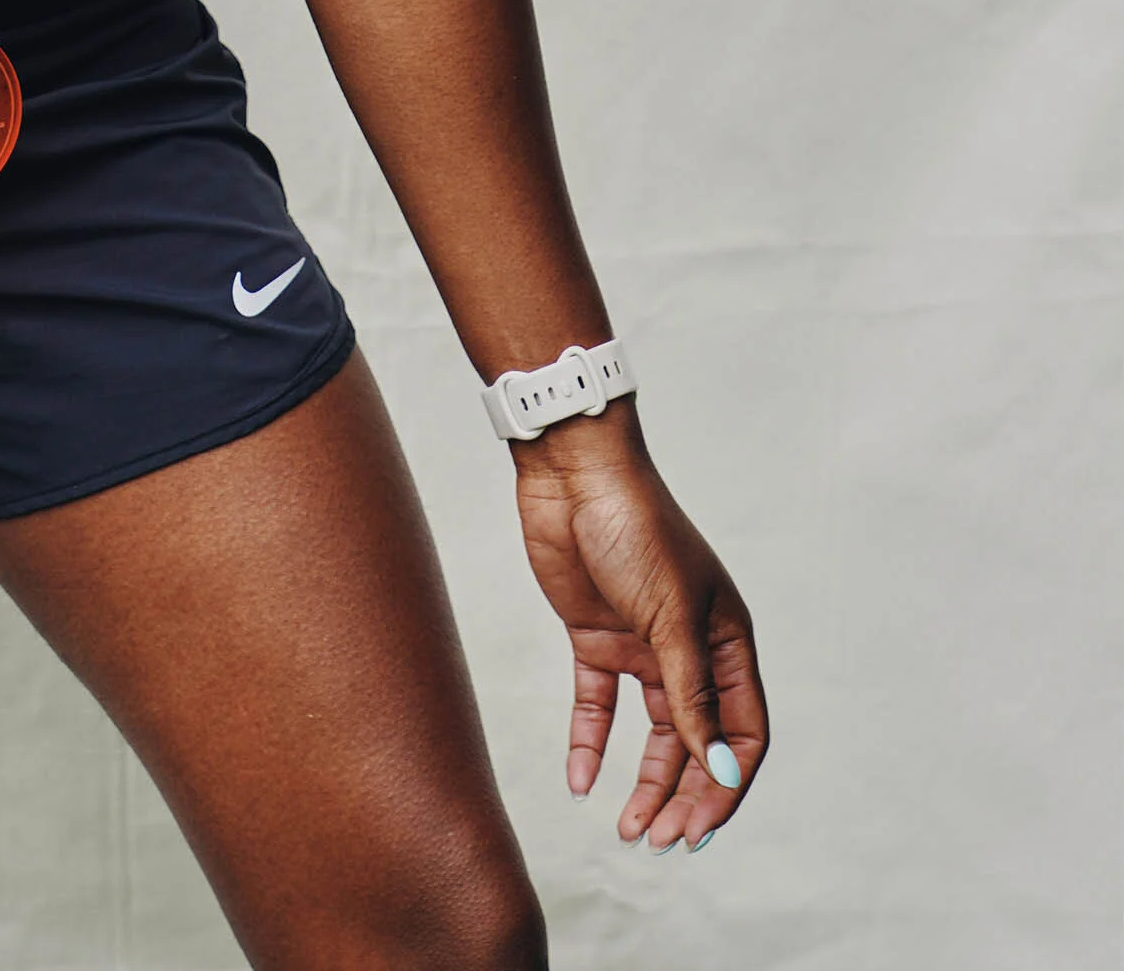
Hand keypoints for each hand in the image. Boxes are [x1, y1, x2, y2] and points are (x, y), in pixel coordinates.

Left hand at [510, 406, 766, 852]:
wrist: (573, 472)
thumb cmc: (635, 527)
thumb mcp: (670, 617)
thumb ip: (689, 694)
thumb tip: (715, 768)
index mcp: (727, 641)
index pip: (741, 732)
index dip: (725, 784)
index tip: (699, 827)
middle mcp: (689, 648)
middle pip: (695, 741)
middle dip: (683, 796)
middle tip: (659, 841)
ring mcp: (641, 643)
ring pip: (650, 732)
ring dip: (643, 782)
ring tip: (628, 829)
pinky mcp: (595, 635)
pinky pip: (596, 703)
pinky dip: (590, 742)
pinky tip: (580, 781)